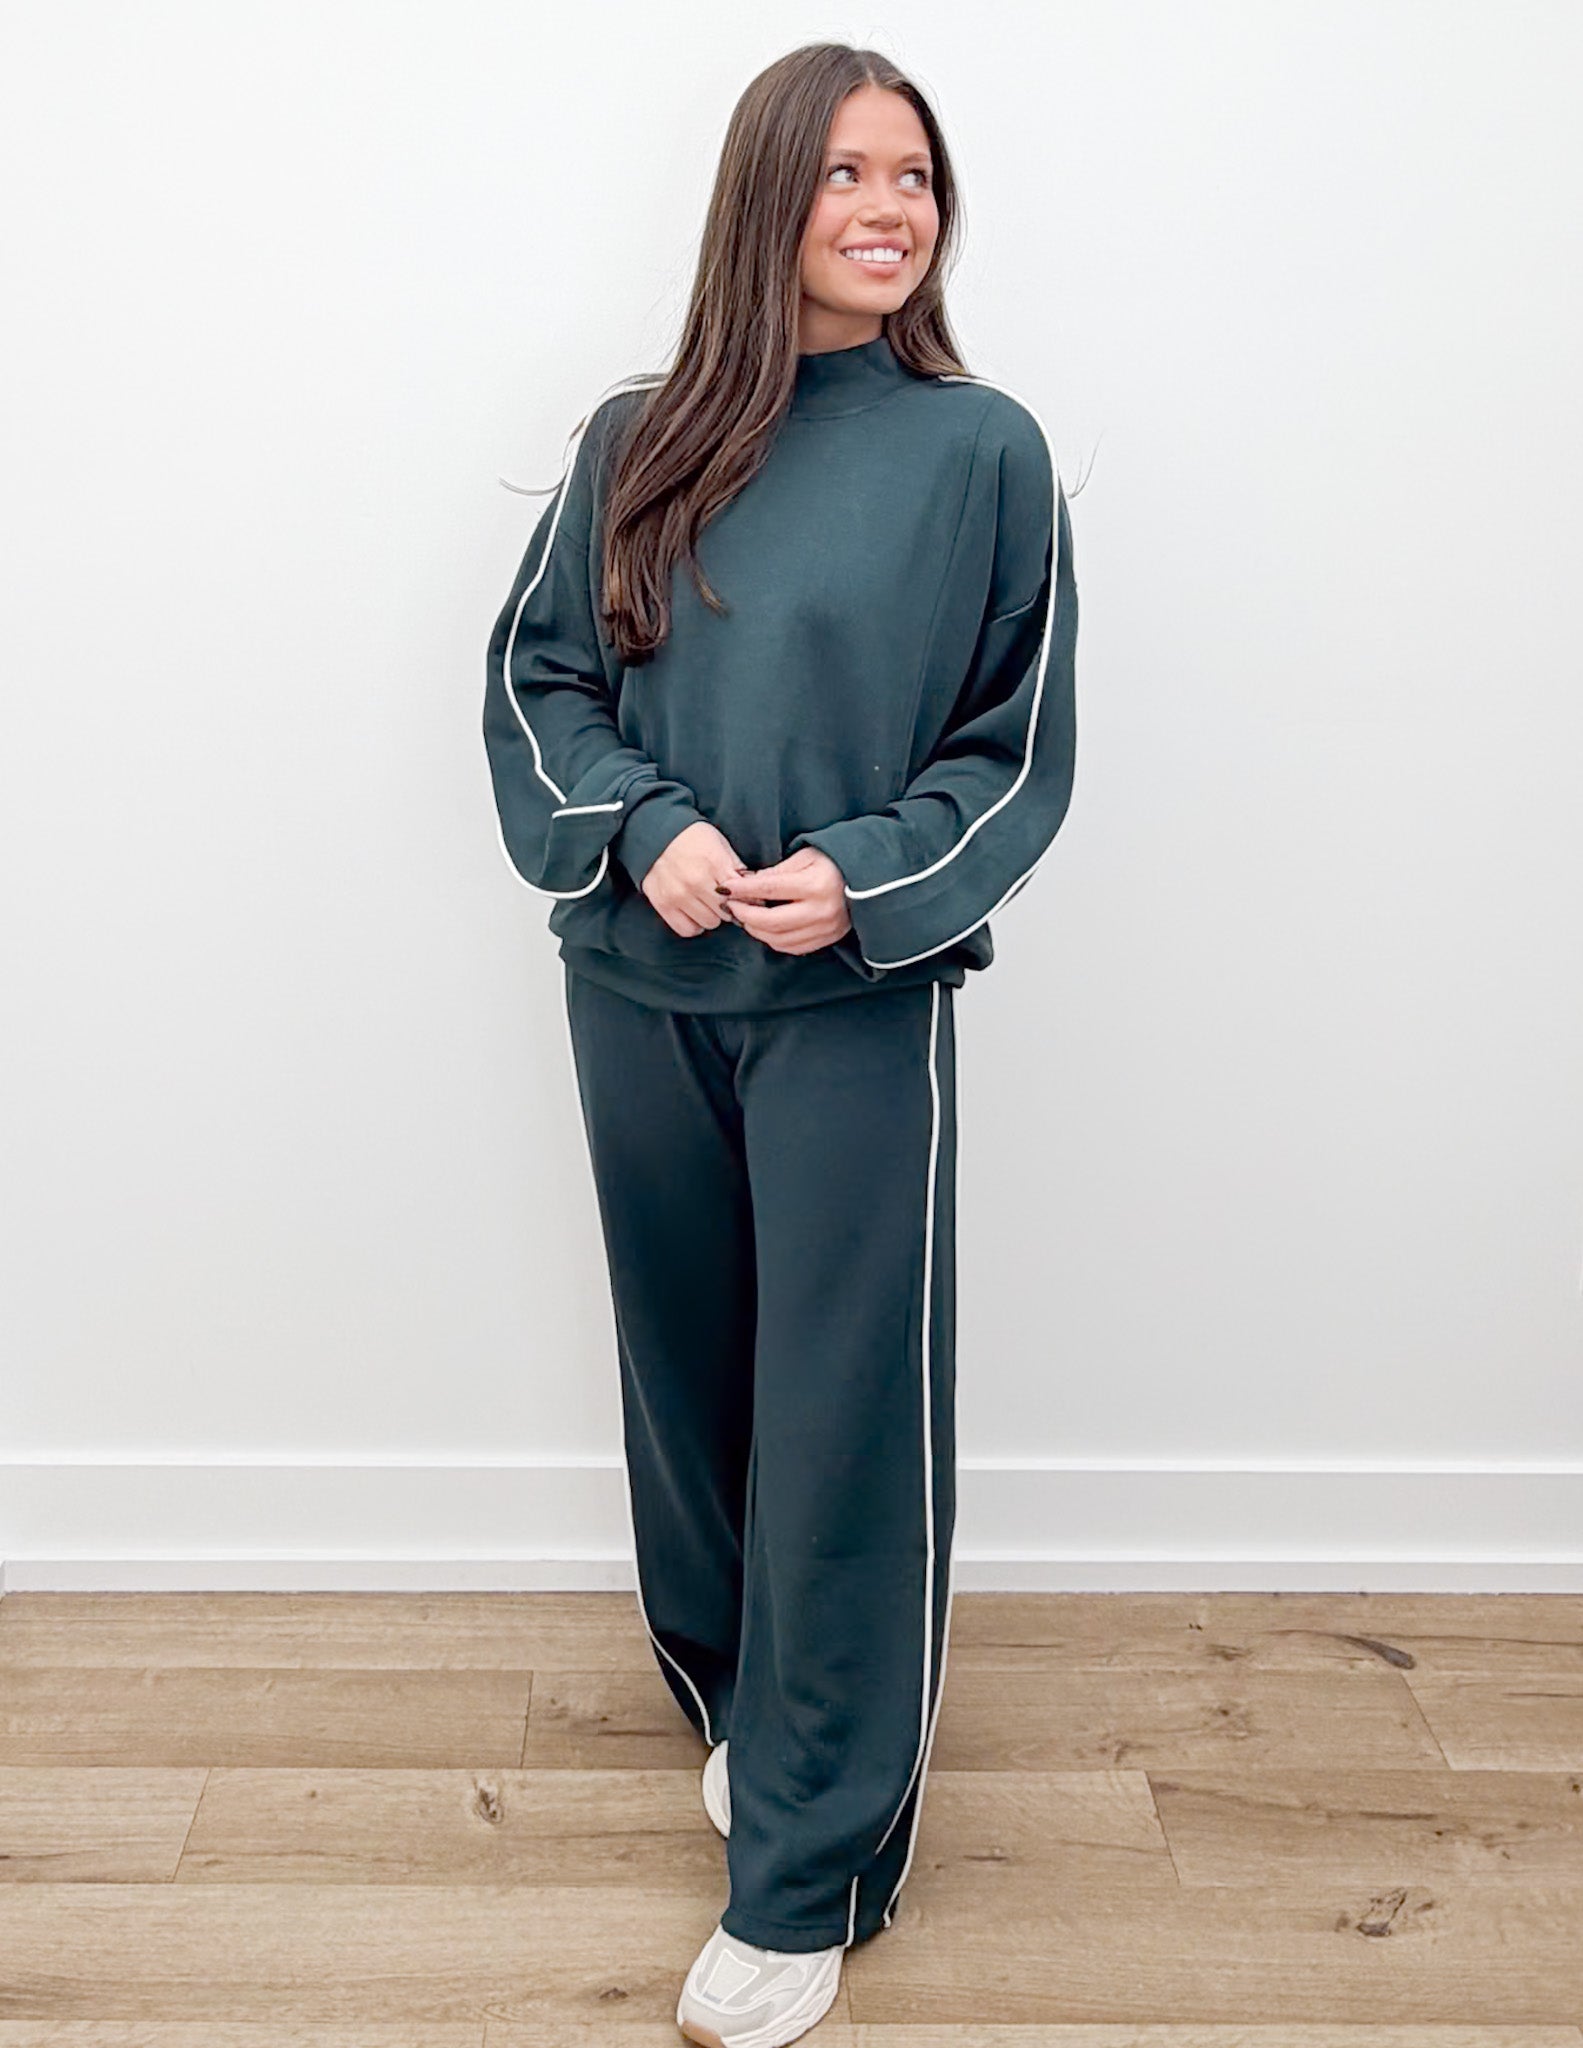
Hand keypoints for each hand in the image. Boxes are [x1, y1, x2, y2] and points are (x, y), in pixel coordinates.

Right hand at [638, 820, 750, 937]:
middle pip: (726, 912)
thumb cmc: (691, 837)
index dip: (745, 897)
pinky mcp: (664, 905)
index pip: (740, 894)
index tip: (743, 897)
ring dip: (712, 915)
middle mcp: (696, 882)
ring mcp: (678, 895)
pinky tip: (694, 913)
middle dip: (728, 906)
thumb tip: (753, 888)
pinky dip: (694, 924)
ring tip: (706, 902)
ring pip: (710, 923)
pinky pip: (687, 929)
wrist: (655, 833)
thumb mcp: (719, 843)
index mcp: (714, 863)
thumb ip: (735, 866)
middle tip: (722, 897)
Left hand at [716, 848, 852, 955]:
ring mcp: (826, 929)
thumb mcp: (806, 856)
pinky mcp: (828, 939)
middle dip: (745, 915)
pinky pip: (793, 947)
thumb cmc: (835, 861)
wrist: (870, 879)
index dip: (743, 889)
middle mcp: (821, 910)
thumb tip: (747, 883)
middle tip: (731, 906)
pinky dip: (773, 940)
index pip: (769, 888)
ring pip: (779, 939)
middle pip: (771, 921)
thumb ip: (777, 871)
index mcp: (815, 884)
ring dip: (756, 930)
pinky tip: (765, 928)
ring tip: (746, 917)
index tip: (725, 888)